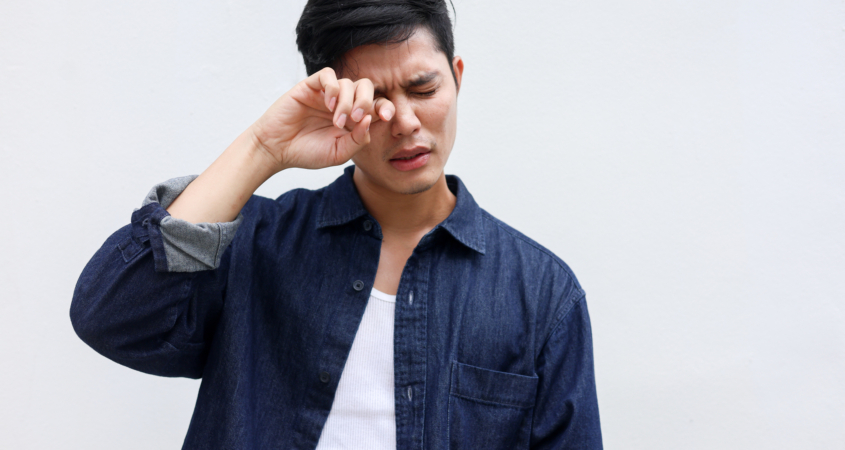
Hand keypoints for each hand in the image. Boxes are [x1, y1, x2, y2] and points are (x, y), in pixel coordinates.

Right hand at [249, 67, 395, 171]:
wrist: (277, 149)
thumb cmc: (307, 153)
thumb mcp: (339, 153)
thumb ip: (358, 139)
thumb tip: (371, 119)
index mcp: (352, 119)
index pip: (376, 104)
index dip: (385, 107)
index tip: (385, 117)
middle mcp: (342, 103)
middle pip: (366, 87)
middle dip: (367, 100)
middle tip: (357, 118)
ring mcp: (326, 94)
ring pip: (348, 82)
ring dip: (348, 101)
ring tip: (337, 121)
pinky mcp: (310, 86)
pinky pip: (328, 75)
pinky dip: (333, 88)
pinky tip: (329, 105)